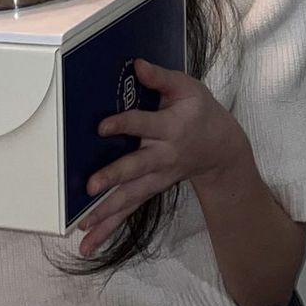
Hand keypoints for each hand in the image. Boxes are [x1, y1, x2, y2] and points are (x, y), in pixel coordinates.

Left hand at [78, 57, 248, 257]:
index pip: (144, 125)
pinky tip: (90, 241)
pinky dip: (110, 226)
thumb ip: (161, 77)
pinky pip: (130, 208)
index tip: (102, 127)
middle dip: (114, 177)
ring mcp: (158, 176)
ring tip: (83, 227)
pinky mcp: (151, 188)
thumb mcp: (187, 87)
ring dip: (107, 213)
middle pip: (136, 167)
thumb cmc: (200, 111)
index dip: (124, 124)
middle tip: (92, 186)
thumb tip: (137, 64)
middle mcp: (164, 155)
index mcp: (171, 127)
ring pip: (131, 196)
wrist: (221, 147)